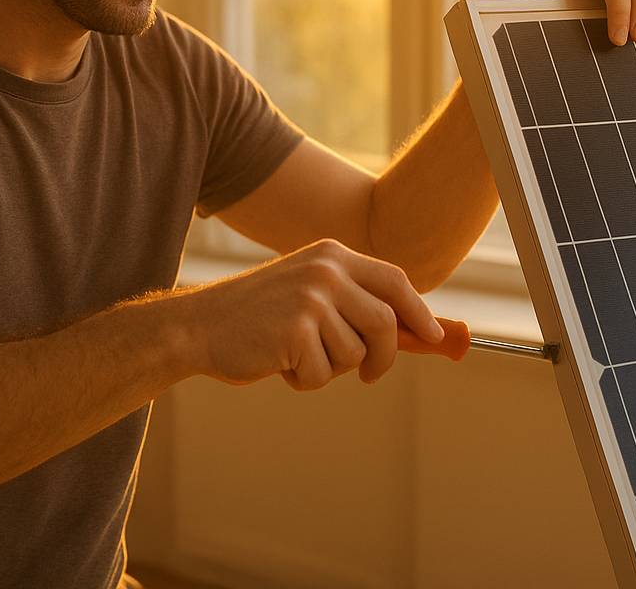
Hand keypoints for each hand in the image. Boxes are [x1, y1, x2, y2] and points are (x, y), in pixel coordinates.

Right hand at [182, 240, 444, 390]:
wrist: (199, 325)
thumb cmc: (259, 318)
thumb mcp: (310, 294)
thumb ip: (356, 304)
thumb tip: (419, 333)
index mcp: (332, 254)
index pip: (395, 281)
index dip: (420, 312)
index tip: (436, 337)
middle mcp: (326, 270)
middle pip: (386, 323)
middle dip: (385, 357)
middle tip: (370, 375)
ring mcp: (312, 299)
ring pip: (355, 355)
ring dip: (329, 369)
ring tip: (295, 355)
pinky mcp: (296, 330)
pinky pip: (322, 374)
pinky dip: (303, 380)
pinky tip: (278, 363)